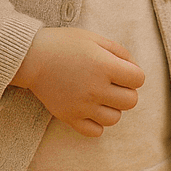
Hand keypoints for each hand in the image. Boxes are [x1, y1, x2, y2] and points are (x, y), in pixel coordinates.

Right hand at [11, 28, 142, 136]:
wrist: (31, 57)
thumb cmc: (64, 44)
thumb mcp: (94, 38)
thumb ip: (119, 52)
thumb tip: (134, 68)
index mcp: (105, 66)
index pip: (139, 79)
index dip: (133, 73)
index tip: (122, 69)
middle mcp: (96, 88)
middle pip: (131, 101)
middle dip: (126, 91)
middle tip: (112, 82)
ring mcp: (82, 106)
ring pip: (115, 118)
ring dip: (112, 107)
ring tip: (100, 95)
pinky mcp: (69, 117)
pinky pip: (95, 132)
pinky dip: (97, 123)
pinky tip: (90, 109)